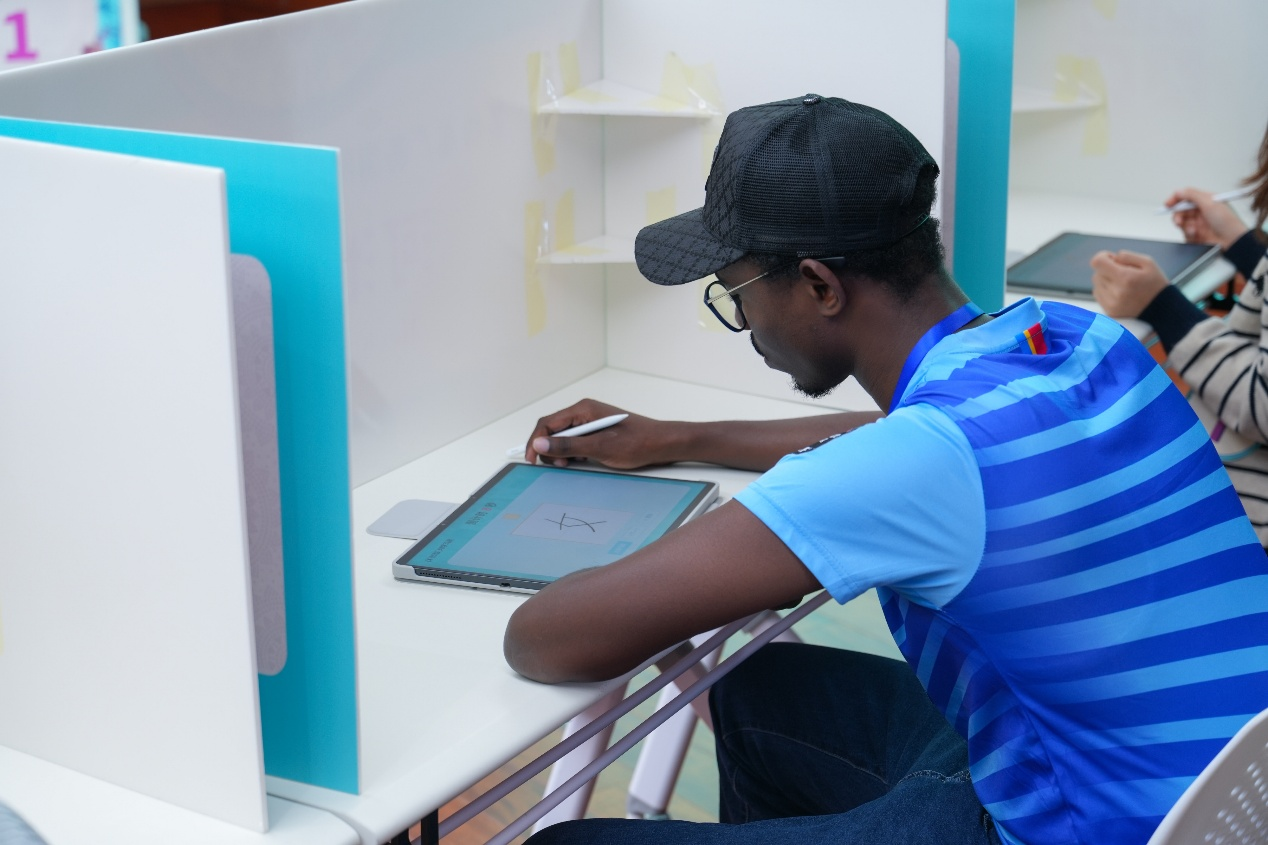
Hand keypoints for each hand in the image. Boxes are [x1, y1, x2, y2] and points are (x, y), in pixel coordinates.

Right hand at [522, 398, 682, 468]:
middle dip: (550, 449)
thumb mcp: (599, 447)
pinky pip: (575, 441)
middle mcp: (584, 412)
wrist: (661, 444)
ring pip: (563, 437)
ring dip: (561, 452)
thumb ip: (568, 445)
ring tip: (572, 464)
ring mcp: (590, 422)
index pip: (547, 423)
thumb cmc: (636, 443)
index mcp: (582, 409)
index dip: (536, 441)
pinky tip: (581, 461)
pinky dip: (573, 453)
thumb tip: (540, 444)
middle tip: (559, 465)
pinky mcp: (596, 431)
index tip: (532, 459)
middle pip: (553, 430)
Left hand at [1090, 249, 1169, 318]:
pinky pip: (1098, 294)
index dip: (1103, 257)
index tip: (1112, 258)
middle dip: (1107, 269)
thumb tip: (1110, 258)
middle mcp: (1116, 292)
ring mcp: (1111, 304)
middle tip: (1123, 273)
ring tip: (1122, 283)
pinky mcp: (1110, 312)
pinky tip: (1119, 291)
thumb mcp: (1148, 263)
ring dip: (1106, 280)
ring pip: (1096, 284)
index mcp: (1125, 278)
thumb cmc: (1155, 283)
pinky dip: (1105, 290)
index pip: (1098, 262)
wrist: (1162, 309)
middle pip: (1097, 273)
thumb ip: (1126, 256)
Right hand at [1165, 187, 1248, 250]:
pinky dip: (1188, 233)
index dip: (1176, 199)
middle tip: (1178, 221)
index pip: (1186, 197)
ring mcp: (1198, 223)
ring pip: (1181, 222)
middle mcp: (1201, 211)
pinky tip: (1196, 234)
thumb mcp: (1210, 203)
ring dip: (1184, 226)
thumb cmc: (1227, 222)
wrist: (1232, 241)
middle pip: (1181, 210)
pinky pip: (1184, 233)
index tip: (1167, 204)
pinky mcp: (1196, 234)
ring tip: (1192, 229)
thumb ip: (1192, 195)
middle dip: (1178, 215)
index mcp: (1206, 201)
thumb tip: (1179, 191)